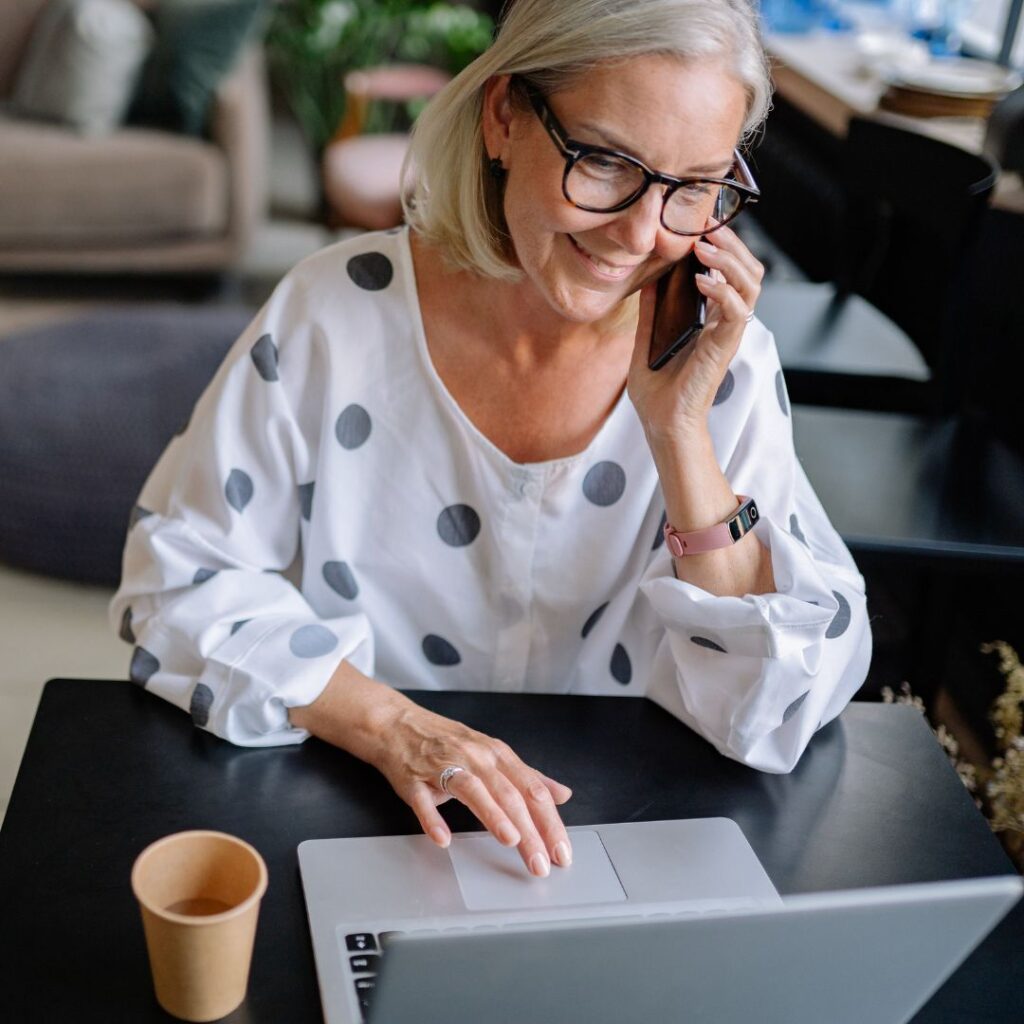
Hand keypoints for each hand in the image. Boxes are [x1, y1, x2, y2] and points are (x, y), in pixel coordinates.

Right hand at [377, 700, 573, 876]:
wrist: (398, 725)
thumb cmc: (448, 742)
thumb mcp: (493, 754)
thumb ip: (528, 776)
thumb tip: (562, 794)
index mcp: (497, 755)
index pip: (532, 790)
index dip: (550, 821)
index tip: (561, 851)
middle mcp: (475, 758)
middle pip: (509, 794)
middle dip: (529, 830)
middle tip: (542, 862)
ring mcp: (444, 767)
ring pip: (473, 791)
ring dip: (493, 816)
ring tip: (512, 840)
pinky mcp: (414, 779)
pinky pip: (424, 800)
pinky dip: (433, 819)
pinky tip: (444, 838)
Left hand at [627, 221, 763, 445]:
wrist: (662, 424)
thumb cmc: (657, 392)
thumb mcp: (646, 341)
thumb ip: (651, 312)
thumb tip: (646, 280)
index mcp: (711, 320)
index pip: (729, 273)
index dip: (721, 247)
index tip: (697, 226)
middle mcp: (725, 323)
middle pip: (748, 272)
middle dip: (732, 244)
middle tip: (707, 226)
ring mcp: (728, 334)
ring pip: (750, 285)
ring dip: (730, 260)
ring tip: (704, 246)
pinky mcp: (725, 347)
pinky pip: (735, 311)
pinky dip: (723, 290)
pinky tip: (702, 280)